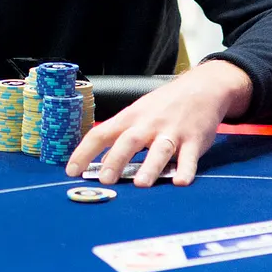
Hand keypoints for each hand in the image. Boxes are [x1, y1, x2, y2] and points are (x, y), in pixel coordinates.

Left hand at [67, 59, 252, 186]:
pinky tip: (180, 182)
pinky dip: (186, 170)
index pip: (100, 134)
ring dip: (149, 167)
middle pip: (128, 142)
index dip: (84, 152)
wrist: (201, 87)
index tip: (71, 170)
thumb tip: (99, 162)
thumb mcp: (138, 114)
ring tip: (140, 184)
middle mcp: (148, 124)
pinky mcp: (194, 140)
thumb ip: (120, 136)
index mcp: (129, 118)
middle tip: (104, 179)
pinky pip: (190, 157)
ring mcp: (172, 132)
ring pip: (159, 151)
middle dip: (115, 160)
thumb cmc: (163, 105)